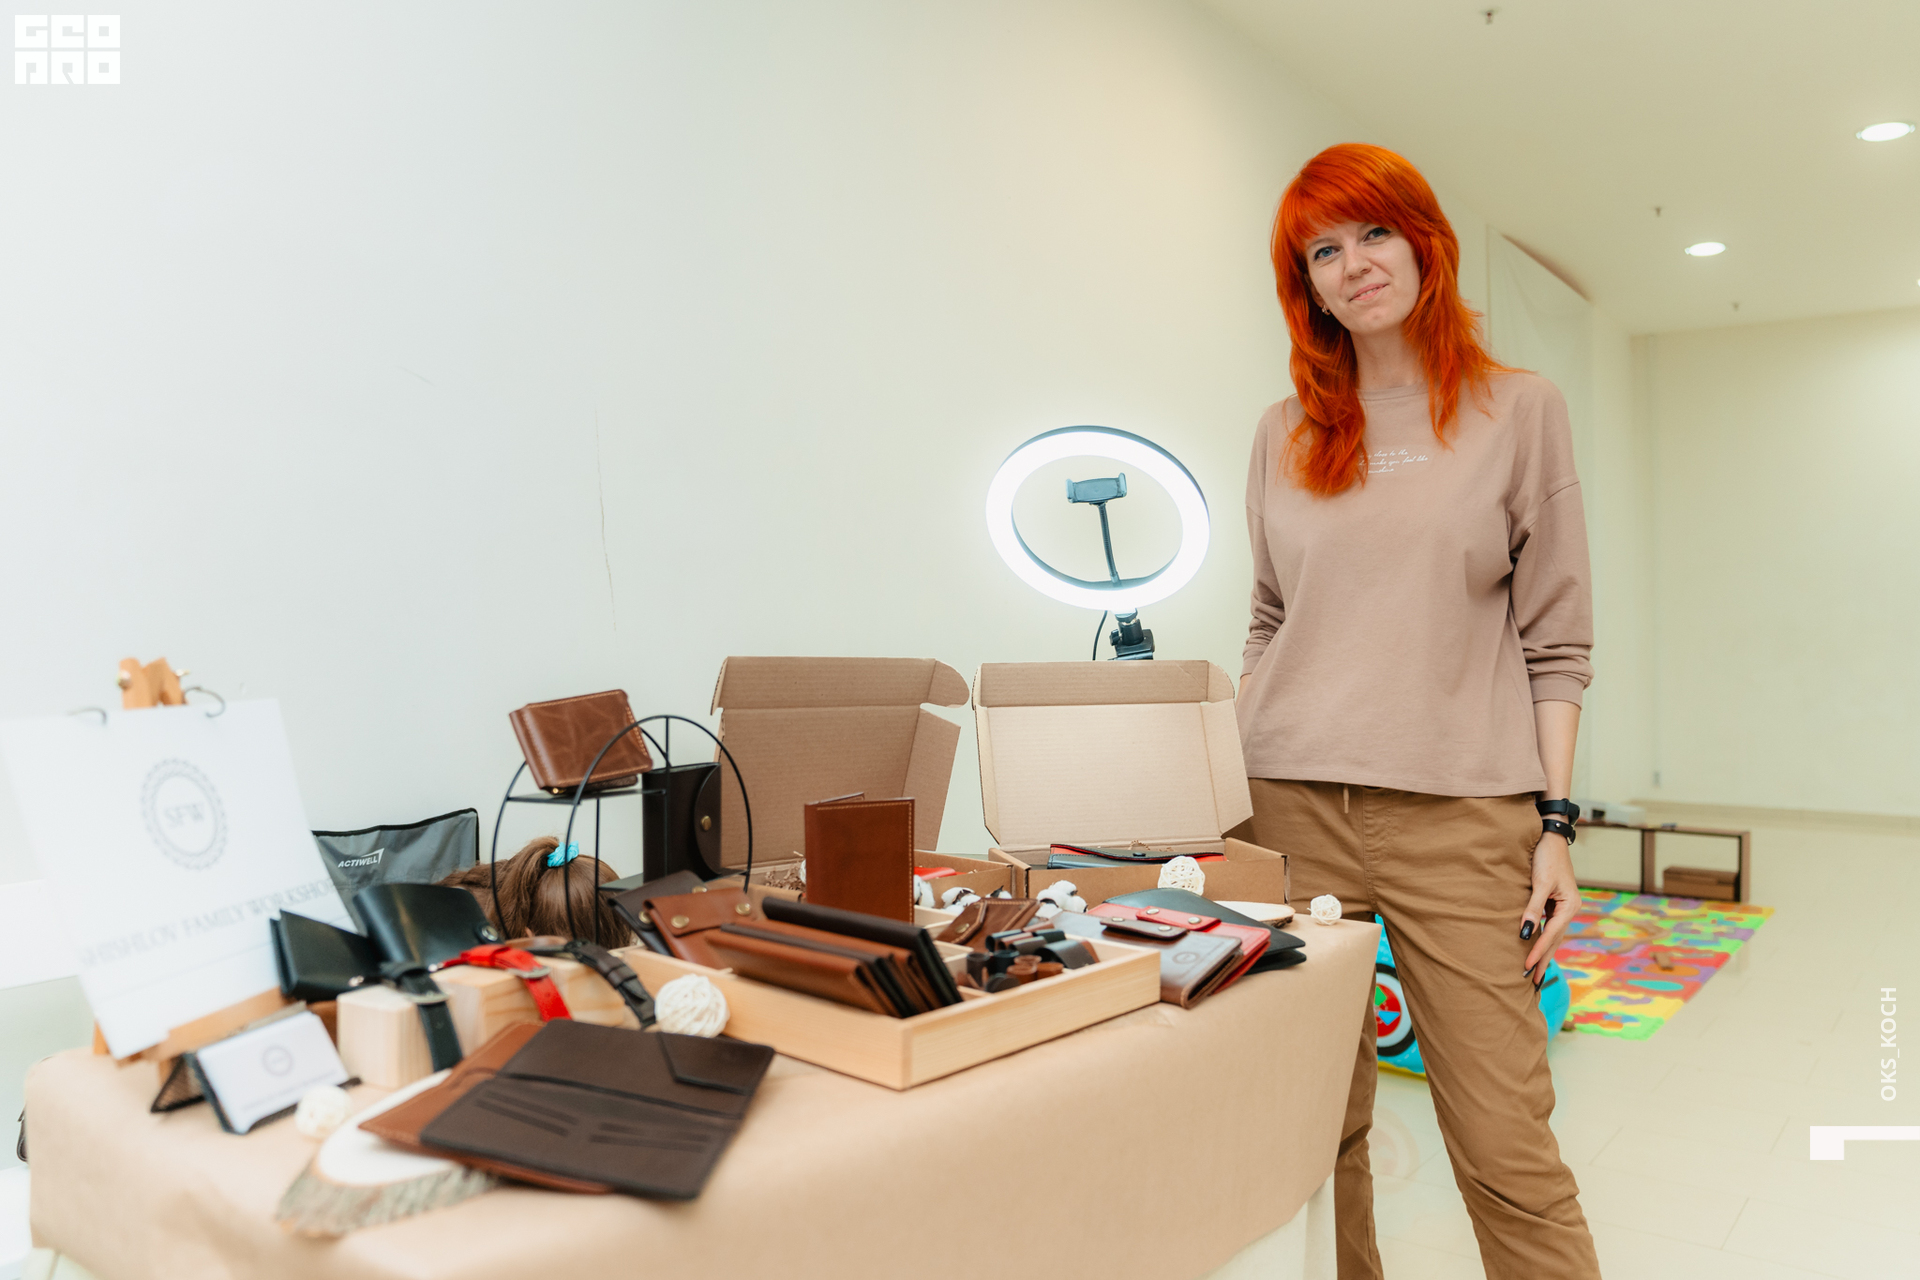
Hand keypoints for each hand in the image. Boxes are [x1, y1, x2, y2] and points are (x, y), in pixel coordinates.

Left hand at [1521, 830, 1578, 981]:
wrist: (1550, 836)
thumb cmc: (1546, 857)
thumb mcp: (1540, 883)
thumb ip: (1533, 908)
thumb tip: (1526, 933)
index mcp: (1570, 906)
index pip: (1551, 935)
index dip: (1538, 951)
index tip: (1526, 967)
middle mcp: (1570, 909)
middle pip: (1555, 940)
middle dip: (1544, 960)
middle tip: (1533, 982)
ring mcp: (1564, 907)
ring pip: (1553, 935)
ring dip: (1544, 953)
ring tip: (1534, 972)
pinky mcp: (1556, 903)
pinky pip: (1549, 926)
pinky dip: (1543, 939)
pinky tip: (1536, 948)